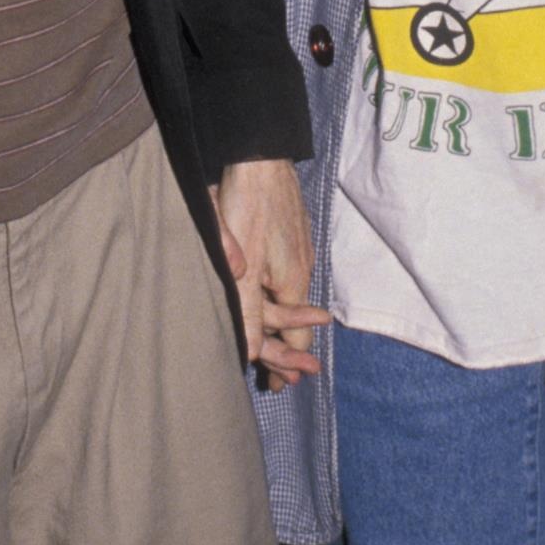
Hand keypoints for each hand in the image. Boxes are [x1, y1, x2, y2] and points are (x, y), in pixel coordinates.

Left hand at [212, 158, 329, 392]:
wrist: (261, 158)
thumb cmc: (250, 210)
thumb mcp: (243, 269)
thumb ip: (247, 313)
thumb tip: (251, 354)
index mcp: (292, 284)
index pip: (296, 337)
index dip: (287, 363)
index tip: (280, 385)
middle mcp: (301, 270)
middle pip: (296, 319)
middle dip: (288, 348)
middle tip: (280, 373)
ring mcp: (298, 250)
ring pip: (291, 294)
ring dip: (284, 320)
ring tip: (275, 338)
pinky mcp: (291, 233)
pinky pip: (287, 273)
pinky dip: (281, 293)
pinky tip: (272, 290)